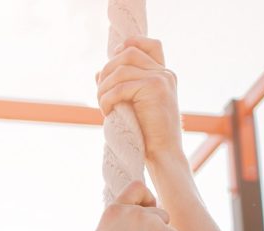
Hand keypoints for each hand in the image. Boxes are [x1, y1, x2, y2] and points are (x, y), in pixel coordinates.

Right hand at [87, 181, 179, 230]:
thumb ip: (113, 227)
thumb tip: (120, 221)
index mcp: (114, 213)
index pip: (137, 187)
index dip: (145, 197)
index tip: (147, 207)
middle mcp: (136, 214)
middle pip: (156, 210)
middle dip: (155, 224)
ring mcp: (156, 225)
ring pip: (166, 226)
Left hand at [96, 37, 183, 161]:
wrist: (163, 153)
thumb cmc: (147, 134)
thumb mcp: (133, 104)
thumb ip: (121, 85)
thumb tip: (98, 72)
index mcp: (164, 75)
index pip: (150, 44)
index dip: (129, 45)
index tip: (112, 64)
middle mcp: (165, 73)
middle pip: (128, 53)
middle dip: (107, 71)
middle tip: (101, 94)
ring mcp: (162, 78)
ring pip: (121, 70)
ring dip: (104, 88)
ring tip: (102, 106)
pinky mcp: (156, 88)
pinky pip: (120, 87)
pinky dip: (107, 99)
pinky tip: (107, 112)